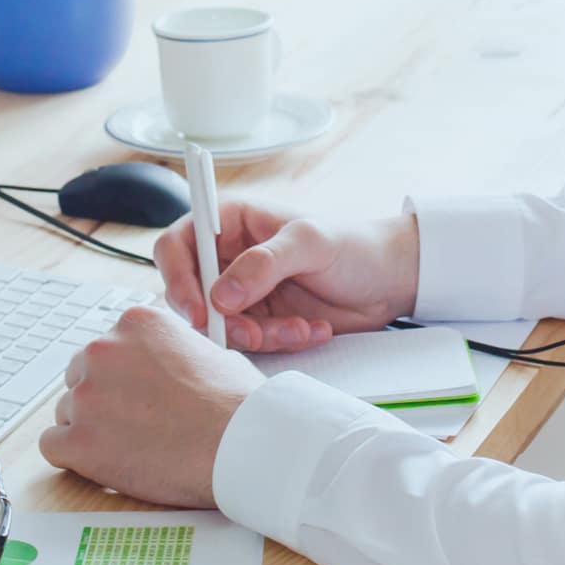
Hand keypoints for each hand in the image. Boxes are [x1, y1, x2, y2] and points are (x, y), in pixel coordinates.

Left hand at [37, 304, 263, 505]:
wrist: (241, 445)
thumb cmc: (235, 404)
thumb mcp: (203, 348)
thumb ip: (166, 350)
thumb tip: (156, 364)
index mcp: (134, 323)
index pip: (105, 348)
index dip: (122, 378)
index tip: (137, 395)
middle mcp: (102, 350)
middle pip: (79, 377)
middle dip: (102, 401)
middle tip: (134, 424)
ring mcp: (86, 396)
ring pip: (67, 412)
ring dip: (92, 430)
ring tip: (133, 447)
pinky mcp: (78, 441)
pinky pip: (52, 446)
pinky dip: (74, 458)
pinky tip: (106, 462)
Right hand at [156, 198, 419, 351]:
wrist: (388, 281)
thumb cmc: (353, 244)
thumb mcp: (310, 242)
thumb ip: (264, 263)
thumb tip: (220, 295)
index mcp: (229, 221)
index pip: (176, 245)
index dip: (177, 278)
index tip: (198, 310)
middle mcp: (227, 257)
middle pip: (190, 295)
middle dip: (220, 321)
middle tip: (254, 332)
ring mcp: (242, 292)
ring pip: (219, 326)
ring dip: (258, 335)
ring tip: (299, 327)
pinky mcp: (259, 321)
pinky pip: (249, 343)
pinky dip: (277, 343)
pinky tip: (310, 330)